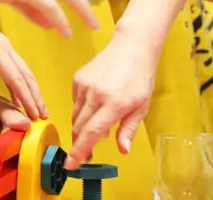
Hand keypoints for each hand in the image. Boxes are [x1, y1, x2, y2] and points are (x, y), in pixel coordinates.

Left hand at [0, 0, 45, 118]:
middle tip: (43, 117)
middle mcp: (4, 45)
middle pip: (26, 74)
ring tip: (37, 110)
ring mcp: (2, 44)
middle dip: (36, 96)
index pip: (15, 77)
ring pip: (23, 70)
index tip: (34, 116)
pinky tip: (20, 97)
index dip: (26, 98)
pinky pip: (14, 66)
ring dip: (31, 89)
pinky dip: (20, 82)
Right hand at [67, 29, 157, 169]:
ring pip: (75, 116)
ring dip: (81, 128)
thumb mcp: (141, 107)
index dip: (79, 152)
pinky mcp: (78, 79)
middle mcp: (96, 94)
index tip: (70, 165)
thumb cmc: (140, 77)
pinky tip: (94, 107)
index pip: (91, 133)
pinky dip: (81, 111)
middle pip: (79, 128)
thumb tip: (123, 150)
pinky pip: (75, 103)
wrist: (131, 47)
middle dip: (80, 144)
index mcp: (115, 104)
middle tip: (87, 154)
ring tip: (94, 129)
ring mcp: (85, 85)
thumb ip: (128, 130)